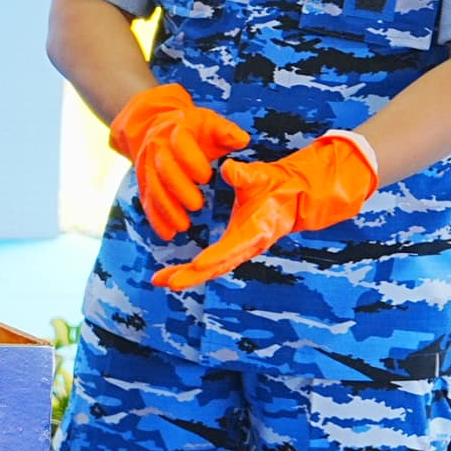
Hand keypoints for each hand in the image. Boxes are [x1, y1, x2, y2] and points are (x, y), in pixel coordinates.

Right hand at [106, 83, 251, 241]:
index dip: (191, 159)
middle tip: (197, 206)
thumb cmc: (194, 128)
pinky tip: (168, 234)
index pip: (180, 142)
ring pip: (153, 187)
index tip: (206, 177)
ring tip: (183, 226)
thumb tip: (243, 140)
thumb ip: (227, 132)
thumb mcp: (211, 123)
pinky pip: (146, 200)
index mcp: (177, 129)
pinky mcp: (142, 180)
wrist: (157, 125)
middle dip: (178, 188)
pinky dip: (156, 218)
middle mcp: (158, 146)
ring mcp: (147, 163)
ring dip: (166, 208)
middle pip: (163, 168)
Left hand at [155, 136, 380, 291]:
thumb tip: (229, 168)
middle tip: (169, 283)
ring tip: (159, 281)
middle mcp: (248, 246)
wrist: (291, 198)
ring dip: (186, 276)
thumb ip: (245, 174)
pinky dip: (190, 271)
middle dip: (194, 276)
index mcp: (257, 229)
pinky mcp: (232, 250)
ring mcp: (240, 251)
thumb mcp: (262, 176)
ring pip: (212, 269)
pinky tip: (168, 276)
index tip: (197, 265)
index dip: (217, 256)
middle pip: (220, 266)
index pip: (235, 246)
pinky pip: (210, 265)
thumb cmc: (275, 185)